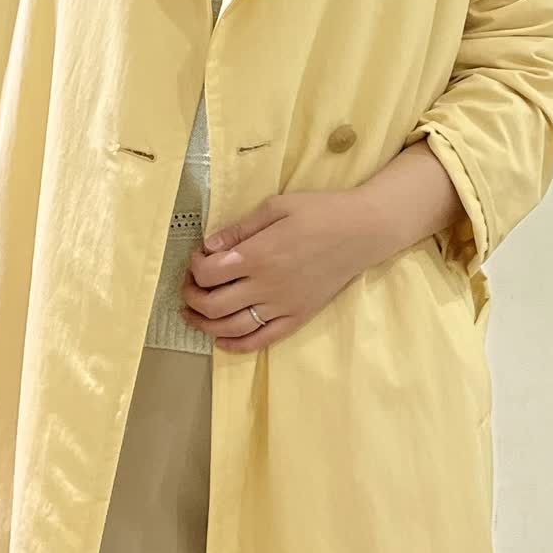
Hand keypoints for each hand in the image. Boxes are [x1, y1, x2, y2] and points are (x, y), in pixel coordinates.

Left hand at [179, 189, 385, 352]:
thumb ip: (239, 229)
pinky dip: (236, 344)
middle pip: (212, 305)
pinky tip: (222, 339)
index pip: (208, 272)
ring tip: (194, 315)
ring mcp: (282, 306)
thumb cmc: (320, 212)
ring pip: (231, 328)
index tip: (198, 257)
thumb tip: (208, 246)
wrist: (363, 232)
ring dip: (204, 324)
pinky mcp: (297, 317)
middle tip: (190, 286)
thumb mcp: (275, 207)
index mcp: (259, 255)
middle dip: (191, 297)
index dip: (194, 266)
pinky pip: (261, 340)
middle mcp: (266, 285)